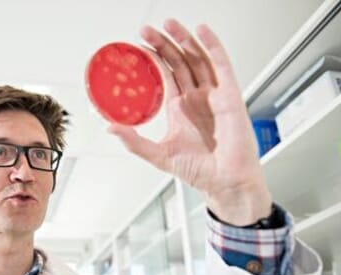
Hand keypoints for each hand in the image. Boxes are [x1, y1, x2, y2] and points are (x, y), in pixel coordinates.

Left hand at [109, 19, 271, 225]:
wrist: (224, 182)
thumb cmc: (199, 171)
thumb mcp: (159, 155)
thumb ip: (134, 142)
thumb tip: (110, 128)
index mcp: (180, 109)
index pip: (165, 75)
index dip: (153, 59)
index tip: (138, 46)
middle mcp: (196, 98)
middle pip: (179, 62)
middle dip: (164, 44)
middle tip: (147, 30)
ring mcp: (213, 95)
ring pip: (198, 59)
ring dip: (185, 40)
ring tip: (169, 24)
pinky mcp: (230, 96)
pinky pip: (222, 66)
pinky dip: (213, 47)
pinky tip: (202, 32)